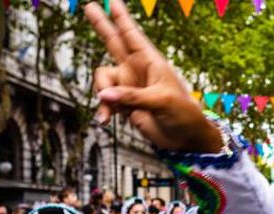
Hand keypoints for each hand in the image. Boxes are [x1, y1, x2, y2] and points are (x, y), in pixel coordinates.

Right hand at [86, 0, 222, 152]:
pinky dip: (104, 110)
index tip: (113, 0)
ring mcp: (128, 86)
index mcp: (151, 62)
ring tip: (111, 109)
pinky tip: (106, 119)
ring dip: (103, 92)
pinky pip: (105, 101)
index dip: (122, 17)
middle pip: (113, 42)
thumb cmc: (183, 114)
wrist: (184, 139)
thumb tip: (103, 95)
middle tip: (89, 6)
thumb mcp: (162, 100)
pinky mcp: (123, 104)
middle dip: (101, 25)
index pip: (133, 35)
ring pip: (103, 79)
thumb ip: (132, 96)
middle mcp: (136, 70)